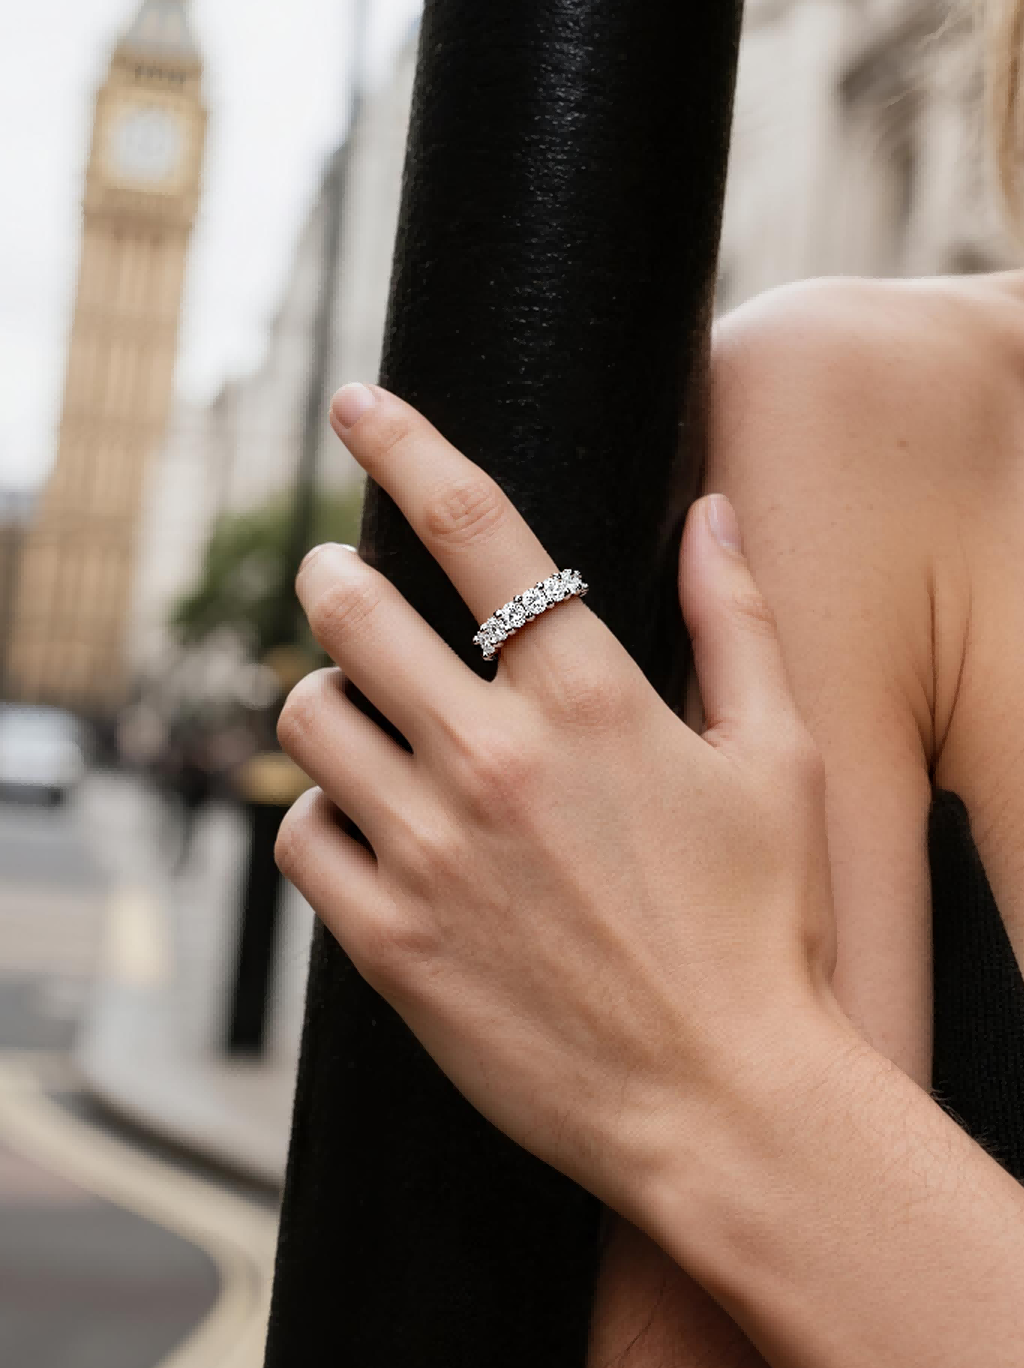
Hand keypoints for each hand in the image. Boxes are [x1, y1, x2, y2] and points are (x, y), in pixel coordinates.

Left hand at [275, 382, 844, 1226]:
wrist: (725, 1101)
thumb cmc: (764, 928)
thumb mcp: (778, 760)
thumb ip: (739, 620)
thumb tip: (714, 512)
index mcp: (588, 699)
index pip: (473, 525)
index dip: (405, 440)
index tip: (358, 402)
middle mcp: (494, 760)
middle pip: (350, 608)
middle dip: (330, 572)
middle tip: (336, 574)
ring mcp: (431, 852)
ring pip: (308, 718)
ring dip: (323, 696)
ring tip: (358, 712)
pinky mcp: (391, 942)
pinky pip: (302, 835)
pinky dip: (319, 812)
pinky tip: (362, 821)